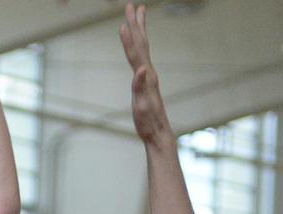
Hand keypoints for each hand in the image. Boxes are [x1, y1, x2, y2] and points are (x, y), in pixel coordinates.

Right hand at [119, 3, 168, 143]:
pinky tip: (137, 44)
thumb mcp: (142, 106)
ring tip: (138, 15)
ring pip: (143, 48)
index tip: (124, 21)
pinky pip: (141, 58)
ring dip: (139, 31)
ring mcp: (148, 76)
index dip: (129, 38)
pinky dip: (138, 47)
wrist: (158, 133)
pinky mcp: (147, 82)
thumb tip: (142, 69)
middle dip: (136, 24)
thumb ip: (141, 87)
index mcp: (146, 77)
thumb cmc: (149, 122)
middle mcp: (149, 73)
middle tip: (132, 5)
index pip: (135, 53)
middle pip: (140, 44)